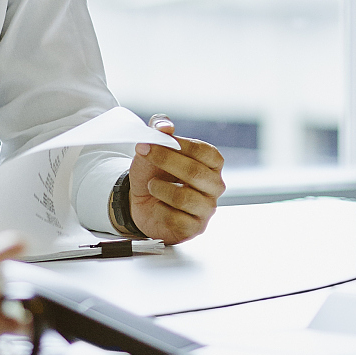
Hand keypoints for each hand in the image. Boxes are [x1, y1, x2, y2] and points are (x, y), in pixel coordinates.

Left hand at [128, 116, 224, 242]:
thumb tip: (165, 126)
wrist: (140, 202)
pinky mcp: (194, 228)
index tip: (156, 140)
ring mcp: (206, 208)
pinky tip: (156, 206)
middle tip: (144, 153)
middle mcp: (214, 186)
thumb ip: (159, 131)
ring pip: (184, 197)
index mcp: (212, 164)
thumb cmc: (153, 173)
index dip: (181, 145)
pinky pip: (176, 219)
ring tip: (151, 185)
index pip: (205, 152)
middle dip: (166, 161)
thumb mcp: (153, 148)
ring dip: (160, 189)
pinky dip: (159, 210)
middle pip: (196, 172)